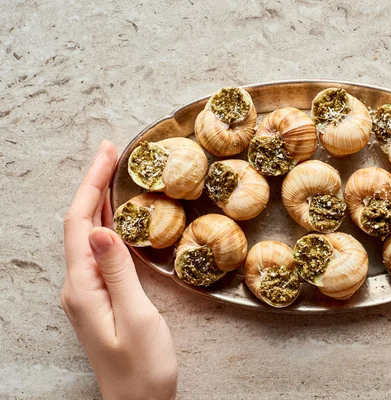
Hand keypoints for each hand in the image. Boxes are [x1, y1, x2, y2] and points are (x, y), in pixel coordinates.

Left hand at [61, 141, 177, 399]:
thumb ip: (117, 273)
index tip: (108, 154)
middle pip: (78, 224)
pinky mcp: (97, 298)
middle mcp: (77, 286)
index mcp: (83, 288)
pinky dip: (104, 224)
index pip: (79, 224)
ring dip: (96, 201)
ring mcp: (85, 292)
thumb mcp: (137, 318)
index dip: (91, 184)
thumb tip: (100, 229)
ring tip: (113, 173)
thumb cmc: (143, 368)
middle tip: (112, 152)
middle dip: (92, 184)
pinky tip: (115, 217)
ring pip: (85, 235)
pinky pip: (95, 251)